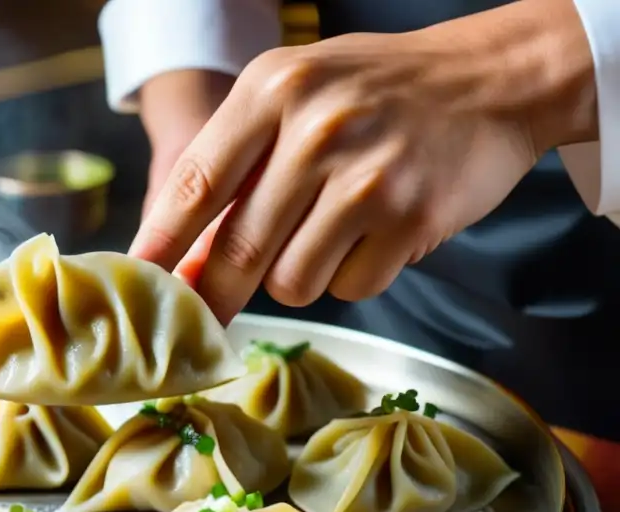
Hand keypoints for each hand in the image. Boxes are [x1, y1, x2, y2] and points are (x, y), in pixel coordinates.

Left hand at [129, 0, 598, 324]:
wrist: (491, 79)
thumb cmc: (375, 92)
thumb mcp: (295, 96)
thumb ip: (236, 167)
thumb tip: (184, 260)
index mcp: (273, 90)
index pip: (195, 183)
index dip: (159, 244)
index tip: (135, 284)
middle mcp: (317, 129)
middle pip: (238, 249)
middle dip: (215, 294)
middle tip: (206, 317)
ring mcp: (367, 176)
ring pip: (292, 282)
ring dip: (298, 276)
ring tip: (330, 231)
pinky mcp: (410, 219)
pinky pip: (351, 288)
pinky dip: (353, 275)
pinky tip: (374, 233)